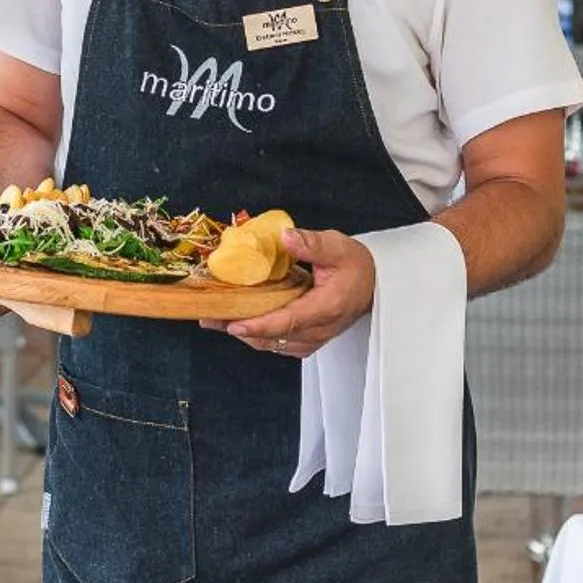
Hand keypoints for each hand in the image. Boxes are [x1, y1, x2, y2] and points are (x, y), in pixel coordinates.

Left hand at [201, 228, 375, 359]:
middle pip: (274, 337)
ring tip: (215, 319)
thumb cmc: (355, 265)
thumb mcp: (338, 246)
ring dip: (244, 333)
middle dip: (239, 329)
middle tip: (209, 317)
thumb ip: (312, 243)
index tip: (234, 324)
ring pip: (272, 344)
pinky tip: (238, 322)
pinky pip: (277, 344)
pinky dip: (257, 335)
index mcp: (326, 307)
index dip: (260, 325)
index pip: (289, 321)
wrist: (373, 285)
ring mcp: (312, 338)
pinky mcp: (306, 340)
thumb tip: (286, 238)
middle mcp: (319, 329)